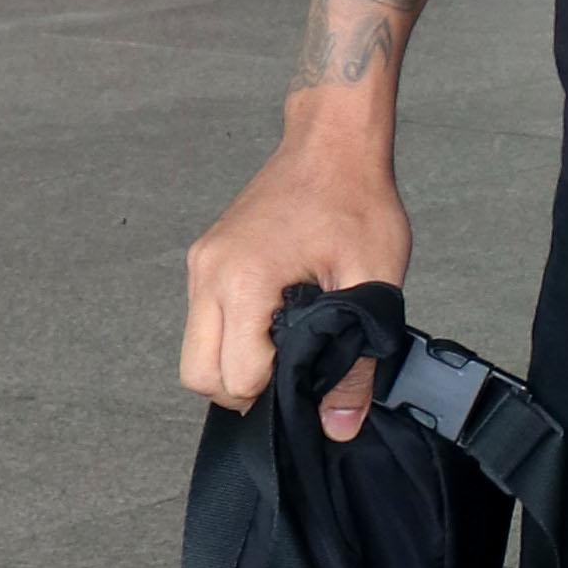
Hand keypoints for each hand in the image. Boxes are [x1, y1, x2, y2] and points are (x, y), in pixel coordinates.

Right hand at [180, 114, 411, 425]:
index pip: (236, 377)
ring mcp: (201, 264)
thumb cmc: (356, 200)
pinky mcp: (205, 258)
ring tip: (288, 343)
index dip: (277, 391)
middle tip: (294, 372)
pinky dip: (230, 336)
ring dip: (235, 363)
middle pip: (197, 375)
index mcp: (244, 279)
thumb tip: (340, 426)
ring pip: (194, 351)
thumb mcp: (373, 285)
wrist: (332, 141)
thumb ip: (356, 363)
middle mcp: (209, 273)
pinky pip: (202, 321)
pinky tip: (275, 320)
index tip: (313, 372)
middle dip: (244, 390)